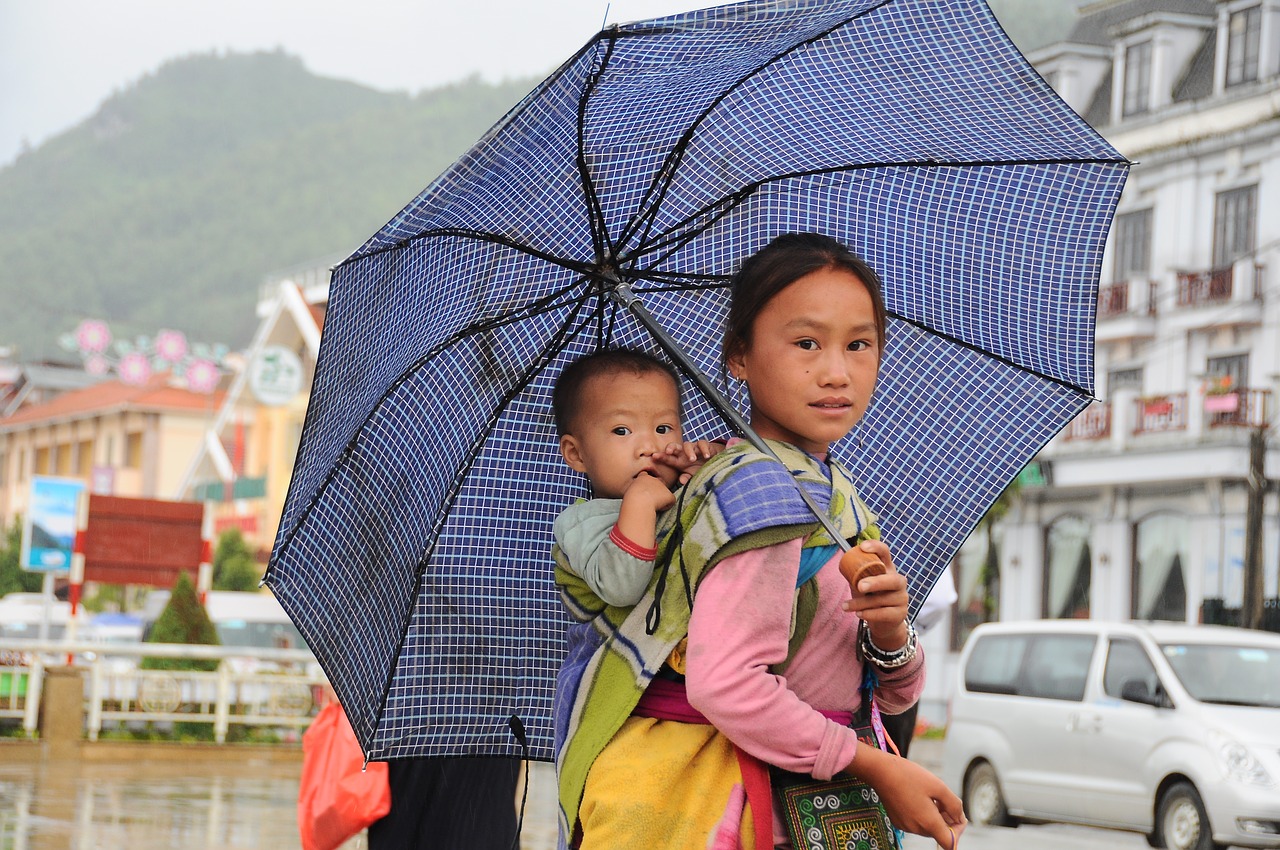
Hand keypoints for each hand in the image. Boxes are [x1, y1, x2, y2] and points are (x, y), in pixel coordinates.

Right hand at [621, 471, 675, 512]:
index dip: (646, 485)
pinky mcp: (669, 494)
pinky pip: (670, 502)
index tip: (644, 492)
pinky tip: (658, 508)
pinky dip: (666, 506)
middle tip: (646, 501)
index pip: (646, 477)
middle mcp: (654, 479)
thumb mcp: (629, 492)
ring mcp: (663, 486)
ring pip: (663, 495)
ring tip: (650, 505)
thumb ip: (636, 491)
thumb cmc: (631, 501)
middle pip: (656, 487)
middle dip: (654, 493)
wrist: (638, 503)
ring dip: (659, 501)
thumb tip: (640, 497)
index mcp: (643, 477)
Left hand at [653, 439, 724, 483]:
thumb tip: (682, 482)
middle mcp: (684, 452)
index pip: (668, 458)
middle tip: (668, 451)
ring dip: (689, 452)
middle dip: (671, 448)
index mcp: (678, 460)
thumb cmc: (698, 468)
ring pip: (688, 445)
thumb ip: (686, 478)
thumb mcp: (691, 475)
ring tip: (692, 459)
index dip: (661, 456)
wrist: (712, 461)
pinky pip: (702, 444)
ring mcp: (693, 447)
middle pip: (675, 447)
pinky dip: (704, 450)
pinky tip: (707, 456)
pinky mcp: (704, 445)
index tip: (654, 456)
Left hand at [840, 539, 909, 649]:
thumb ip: (855, 574)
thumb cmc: (870, 597)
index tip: (862, 547)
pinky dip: (870, 614)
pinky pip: (885, 613)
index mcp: (887, 568)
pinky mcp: (901, 613)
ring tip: (846, 606)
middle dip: (876, 582)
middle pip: (892, 579)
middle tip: (860, 586)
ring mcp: (901, 598)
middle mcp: (898, 581)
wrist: (883, 622)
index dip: (876, 547)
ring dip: (862, 603)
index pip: (885, 553)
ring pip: (883, 599)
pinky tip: (859, 614)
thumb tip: (843, 564)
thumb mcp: (861, 583)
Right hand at [848, 746, 966, 846]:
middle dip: (946, 819)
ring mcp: (905, 826)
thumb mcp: (938, 786)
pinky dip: (921, 814)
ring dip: (933, 815)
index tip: (958, 815)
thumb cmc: (909, 776)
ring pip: (927, 827)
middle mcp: (916, 829)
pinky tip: (917, 796)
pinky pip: (916, 822)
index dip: (958, 832)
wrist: (880, 771)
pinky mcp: (898, 821)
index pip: (950, 843)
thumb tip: (959, 818)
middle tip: (943, 799)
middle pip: (938, 833)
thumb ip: (954, 805)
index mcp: (928, 822)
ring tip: (929, 795)